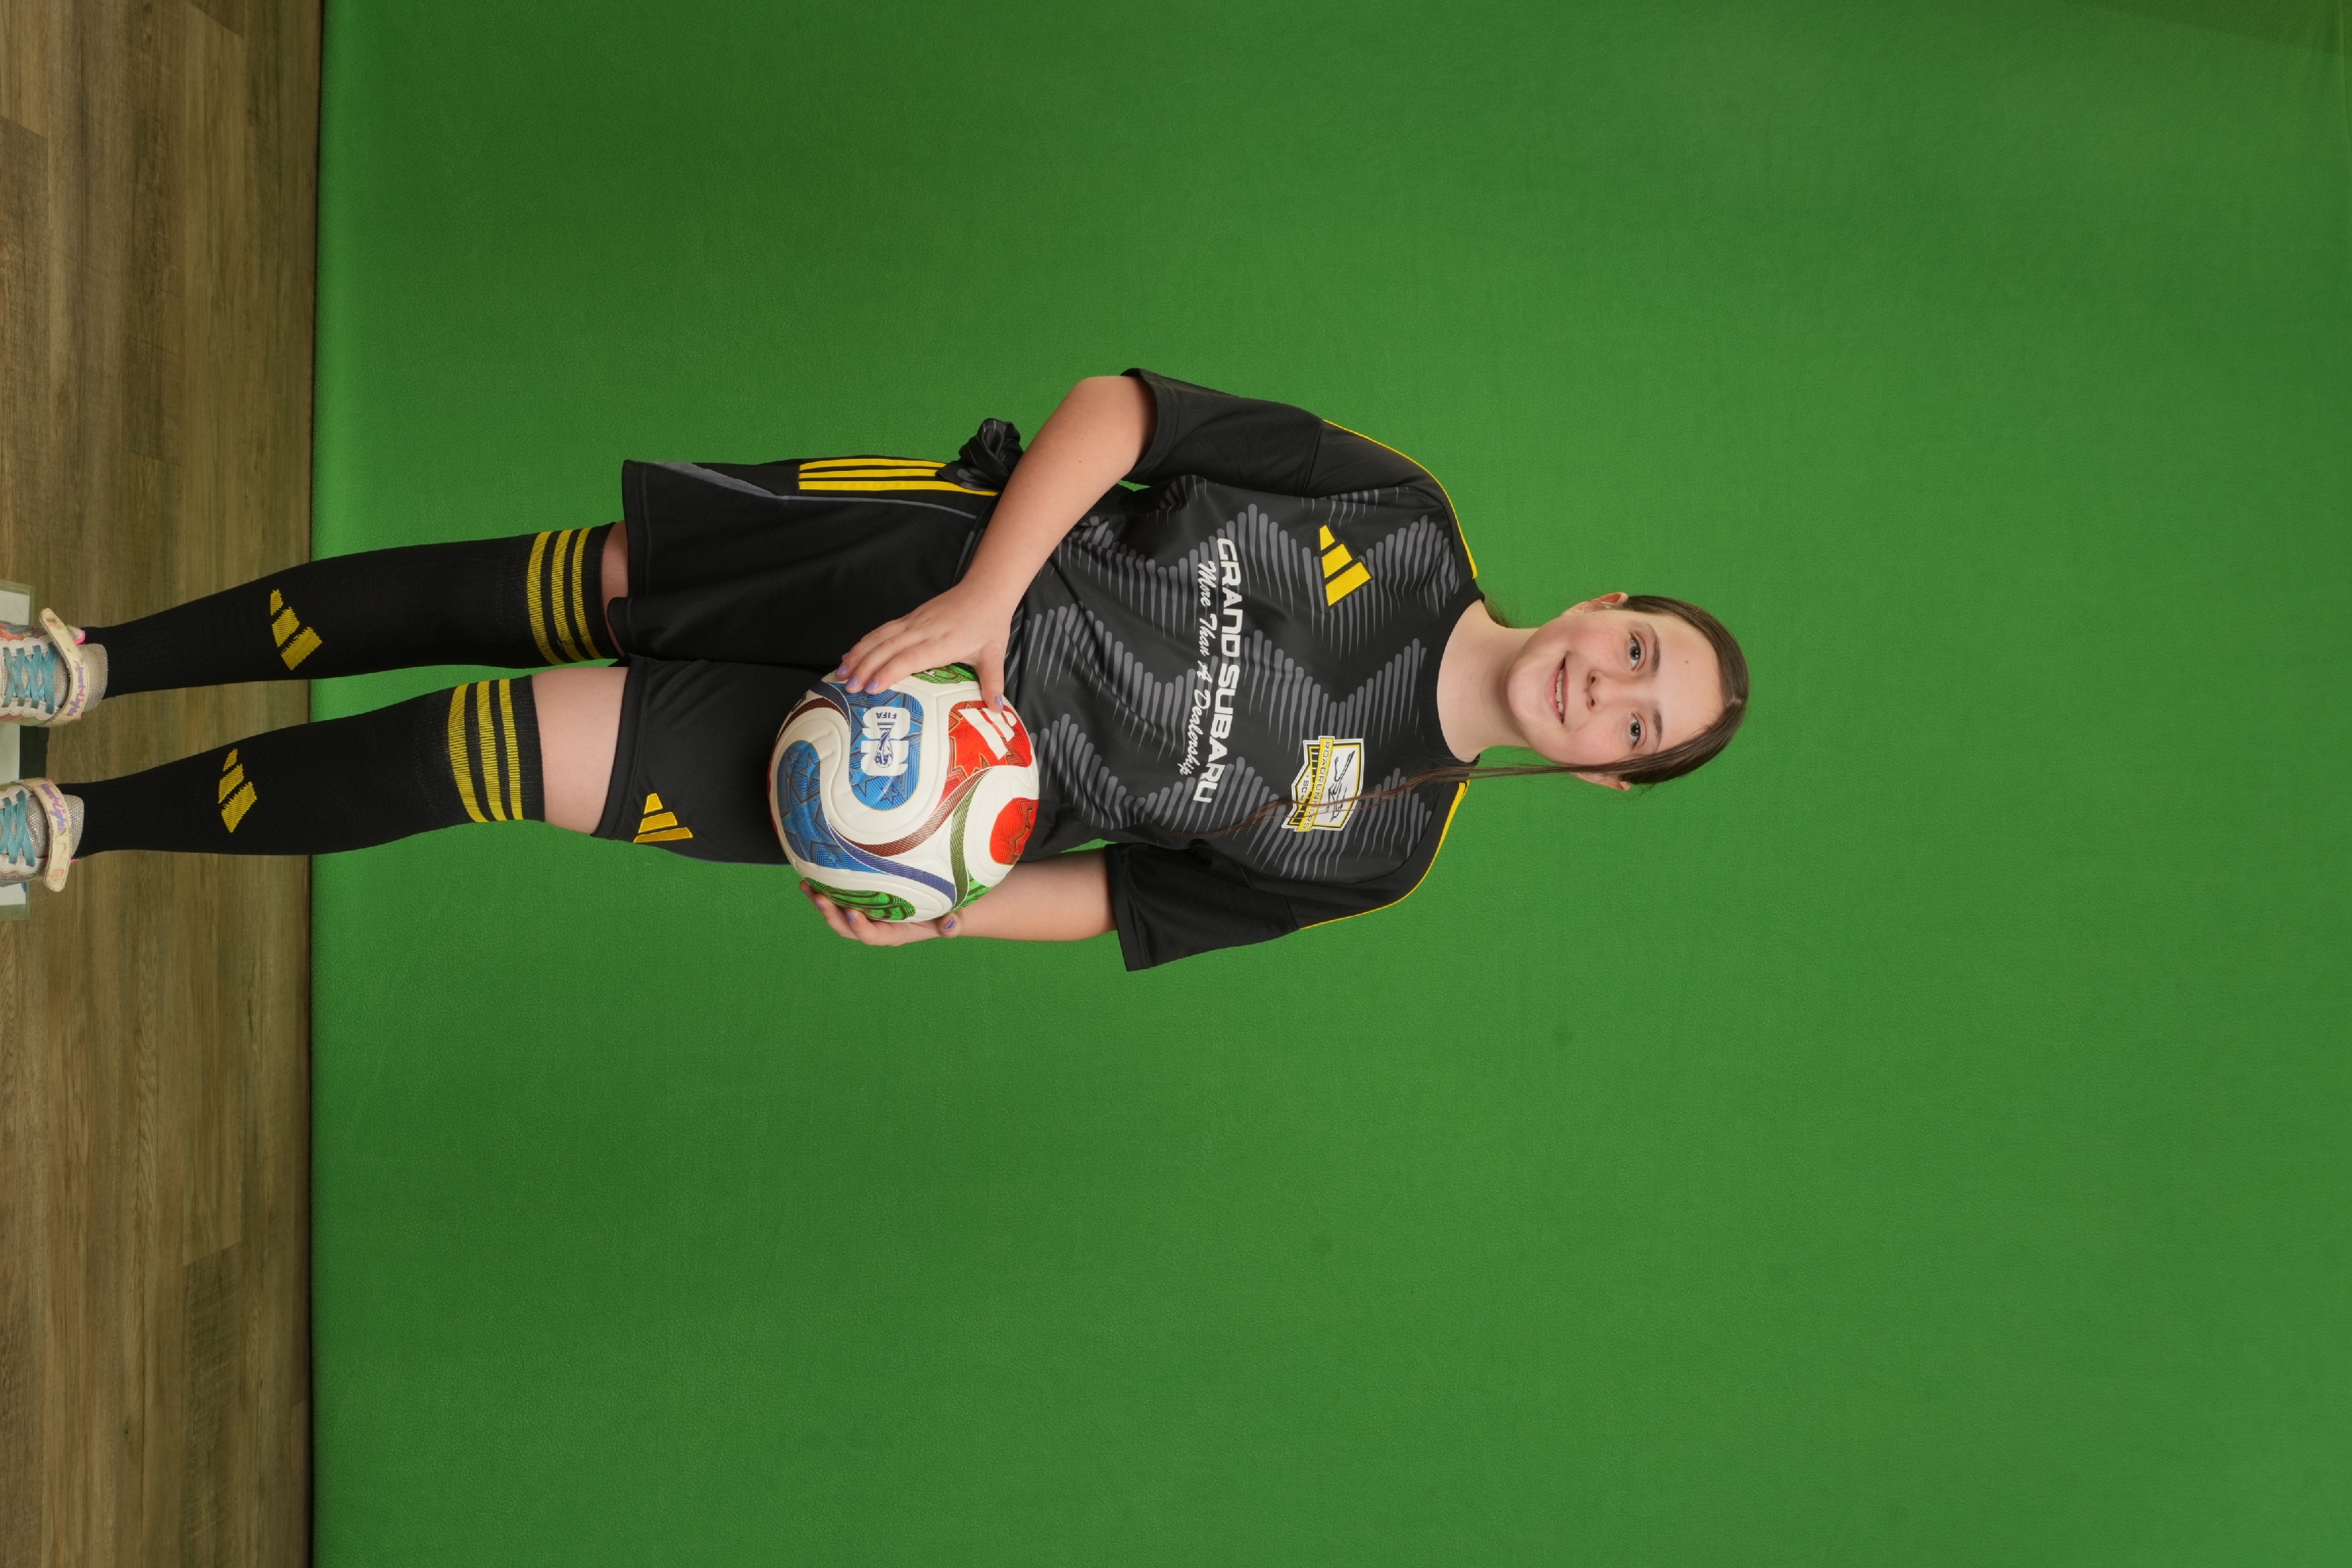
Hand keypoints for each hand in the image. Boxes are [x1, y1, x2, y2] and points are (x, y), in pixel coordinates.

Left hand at [802, 882, 960, 946]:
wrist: (945, 905)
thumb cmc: (950, 911)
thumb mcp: (956, 918)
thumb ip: (953, 925)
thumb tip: (952, 923)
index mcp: (895, 933)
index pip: (874, 936)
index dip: (860, 927)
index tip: (851, 912)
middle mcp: (878, 925)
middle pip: (848, 927)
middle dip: (831, 915)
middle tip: (819, 898)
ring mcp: (869, 913)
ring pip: (840, 912)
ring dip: (822, 902)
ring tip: (806, 887)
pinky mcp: (865, 900)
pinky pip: (842, 897)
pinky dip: (827, 889)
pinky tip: (814, 874)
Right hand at [832, 583, 1012, 704]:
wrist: (985, 590)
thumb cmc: (989, 623)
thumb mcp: (994, 655)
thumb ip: (993, 684)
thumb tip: (997, 712)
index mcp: (942, 642)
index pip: (909, 658)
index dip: (888, 671)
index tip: (871, 687)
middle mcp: (923, 630)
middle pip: (887, 648)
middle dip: (864, 667)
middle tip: (848, 687)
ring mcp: (914, 621)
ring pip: (880, 637)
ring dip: (858, 653)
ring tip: (841, 673)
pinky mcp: (910, 616)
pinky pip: (883, 630)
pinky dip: (865, 641)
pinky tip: (851, 653)